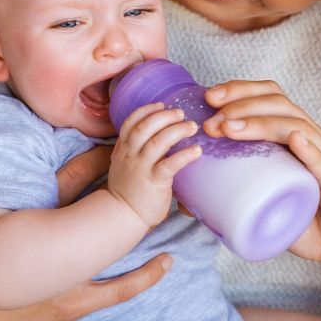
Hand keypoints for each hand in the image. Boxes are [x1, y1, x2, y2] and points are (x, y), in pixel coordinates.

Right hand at [0, 119, 173, 320]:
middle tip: (150, 168)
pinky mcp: (76, 303)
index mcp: (29, 221)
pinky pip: (117, 290)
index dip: (95, 160)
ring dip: (141, 228)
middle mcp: (53, 250)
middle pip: (98, 210)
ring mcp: (68, 278)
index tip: (117, 143)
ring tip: (168, 207)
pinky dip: (144, 277)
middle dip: (125, 189)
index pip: (67, 182)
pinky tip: (165, 262)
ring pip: (115, 249)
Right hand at [108, 103, 202, 227]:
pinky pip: (170, 164)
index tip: (162, 105)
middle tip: (181, 113)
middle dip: (164, 116)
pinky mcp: (154, 182)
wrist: (123, 216)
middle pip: (145, 127)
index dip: (147, 110)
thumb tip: (161, 136)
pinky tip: (197, 151)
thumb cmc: (129, 190)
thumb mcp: (125, 165)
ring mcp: (141, 168)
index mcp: (123, 149)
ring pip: (157, 142)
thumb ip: (137, 150)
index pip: (131, 122)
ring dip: (176, 131)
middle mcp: (130, 155)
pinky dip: (185, 155)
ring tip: (192, 127)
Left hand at [202, 81, 320, 278]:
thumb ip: (241, 199)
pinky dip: (308, 150)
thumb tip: (194, 200)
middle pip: (280, 104)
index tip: (208, 97)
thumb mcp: (274, 207)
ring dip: (260, 123)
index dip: (241, 91)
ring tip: (230, 127)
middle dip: (241, 103)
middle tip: (211, 116)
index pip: (272, 99)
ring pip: (296, 127)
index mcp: (301, 138)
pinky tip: (292, 139)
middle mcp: (317, 141)